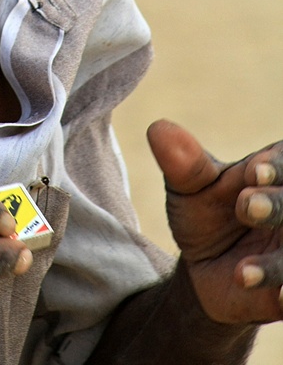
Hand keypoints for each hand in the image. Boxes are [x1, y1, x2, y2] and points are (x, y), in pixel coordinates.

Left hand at [147, 120, 282, 323]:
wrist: (205, 270)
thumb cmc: (204, 214)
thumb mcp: (189, 189)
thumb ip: (181, 163)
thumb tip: (157, 129)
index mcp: (277, 174)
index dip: (275, 166)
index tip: (253, 171)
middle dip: (277, 204)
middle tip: (246, 205)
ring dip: (276, 263)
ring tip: (240, 272)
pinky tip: (277, 298)